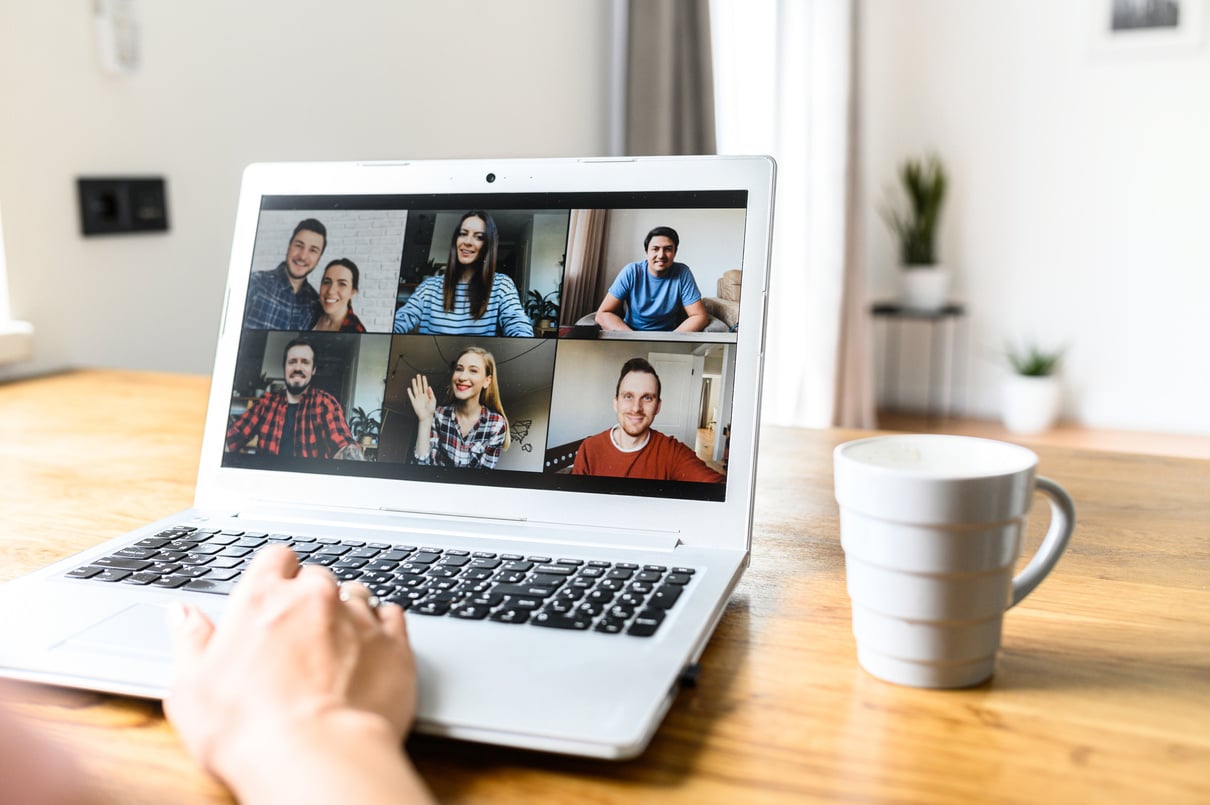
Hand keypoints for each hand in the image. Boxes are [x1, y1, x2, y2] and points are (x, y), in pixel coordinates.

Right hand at [165, 546, 418, 798]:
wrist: (314, 756)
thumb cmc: (246, 729)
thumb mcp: (192, 688)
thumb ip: (191, 642)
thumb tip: (182, 615)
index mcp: (262, 598)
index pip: (275, 558)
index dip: (276, 573)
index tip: (274, 591)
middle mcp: (314, 597)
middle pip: (317, 578)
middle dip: (309, 599)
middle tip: (299, 636)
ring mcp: (358, 617)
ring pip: (357, 594)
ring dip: (347, 612)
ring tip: (336, 647)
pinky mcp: (394, 644)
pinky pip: (393, 617)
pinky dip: (383, 628)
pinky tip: (372, 649)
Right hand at [407, 374, 436, 421]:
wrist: (426, 416)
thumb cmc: (431, 410)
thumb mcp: (433, 400)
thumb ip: (431, 393)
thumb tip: (429, 387)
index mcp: (427, 395)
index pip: (425, 386)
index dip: (424, 381)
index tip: (424, 376)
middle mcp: (422, 396)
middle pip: (420, 386)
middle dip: (419, 381)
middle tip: (418, 375)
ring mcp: (417, 398)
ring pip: (415, 390)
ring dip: (414, 384)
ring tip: (413, 379)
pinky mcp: (414, 402)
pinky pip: (411, 396)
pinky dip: (409, 392)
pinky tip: (409, 388)